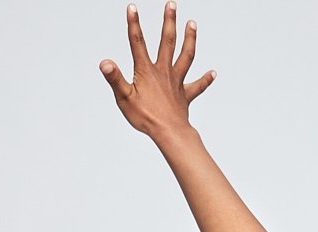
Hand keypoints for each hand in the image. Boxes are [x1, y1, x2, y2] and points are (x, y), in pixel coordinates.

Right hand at [99, 3, 215, 140]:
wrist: (170, 133)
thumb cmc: (146, 118)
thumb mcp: (124, 98)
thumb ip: (115, 79)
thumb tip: (105, 63)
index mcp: (146, 71)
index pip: (137, 42)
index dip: (134, 24)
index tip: (132, 7)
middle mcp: (163, 72)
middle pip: (167, 42)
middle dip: (169, 21)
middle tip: (171, 4)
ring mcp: (176, 82)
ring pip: (186, 56)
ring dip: (189, 39)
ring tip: (192, 23)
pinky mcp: (185, 96)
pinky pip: (197, 86)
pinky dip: (205, 80)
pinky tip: (213, 73)